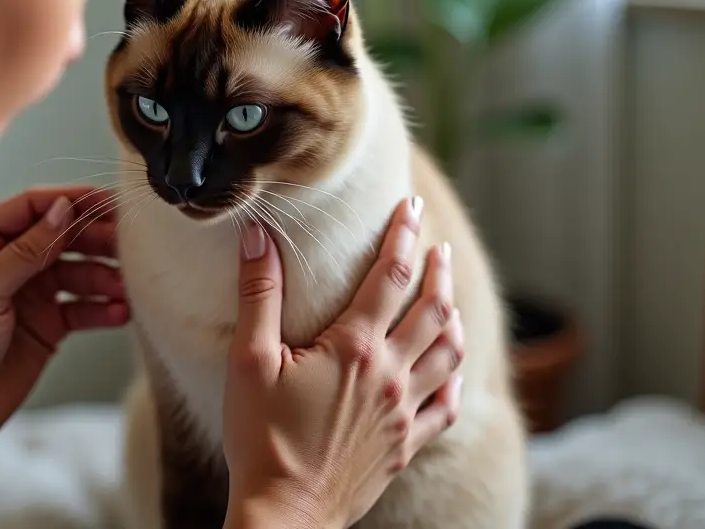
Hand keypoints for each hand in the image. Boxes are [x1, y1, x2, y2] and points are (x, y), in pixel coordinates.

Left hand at [0, 185, 128, 447]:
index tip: (111, 202)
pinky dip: (103, 308)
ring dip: (105, 276)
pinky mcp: (47, 322)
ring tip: (127, 286)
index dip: (74, 201)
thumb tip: (61, 208)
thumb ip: (25, 250)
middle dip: (97, 238)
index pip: (34, 206)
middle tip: (131, 244)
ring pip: (79, 269)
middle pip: (63, 234)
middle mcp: (5, 258)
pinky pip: (83, 306)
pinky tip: (120, 312)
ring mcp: (29, 290)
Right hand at [222, 197, 463, 528]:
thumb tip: (258, 237)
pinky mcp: (405, 446)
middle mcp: (389, 375)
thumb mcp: (250, 361)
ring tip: (449, 299)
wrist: (284, 513)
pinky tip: (450, 368)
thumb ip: (259, 294)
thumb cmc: (260, 439)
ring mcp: (403, 413)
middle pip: (433, 310)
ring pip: (448, 354)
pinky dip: (454, 378)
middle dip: (438, 273)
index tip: (411, 206)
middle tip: (438, 249)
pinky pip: (446, 406)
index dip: (403, 234)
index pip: (391, 275)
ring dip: (452, 318)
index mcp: (354, 348)